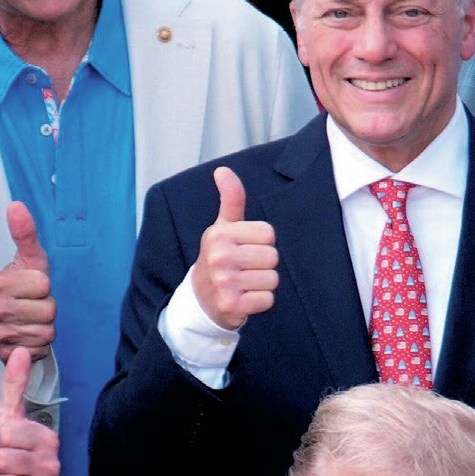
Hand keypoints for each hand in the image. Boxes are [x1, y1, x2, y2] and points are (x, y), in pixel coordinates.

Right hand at [0, 202, 54, 360]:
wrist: (13, 321)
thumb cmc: (27, 286)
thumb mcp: (31, 259)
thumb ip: (26, 233)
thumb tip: (16, 205)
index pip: (44, 285)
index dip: (46, 287)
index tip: (33, 287)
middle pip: (49, 311)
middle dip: (48, 309)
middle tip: (34, 306)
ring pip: (46, 333)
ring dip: (46, 328)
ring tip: (32, 321)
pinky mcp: (4, 355)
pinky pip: (39, 351)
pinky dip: (40, 346)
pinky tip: (29, 337)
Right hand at [193, 166, 277, 330]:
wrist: (201, 300)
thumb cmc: (219, 258)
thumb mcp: (222, 228)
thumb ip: (230, 199)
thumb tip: (222, 170)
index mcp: (219, 234)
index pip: (268, 233)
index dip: (262, 243)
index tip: (245, 249)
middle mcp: (219, 256)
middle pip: (272, 256)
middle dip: (264, 264)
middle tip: (245, 269)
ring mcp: (224, 282)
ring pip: (272, 279)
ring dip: (263, 284)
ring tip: (245, 283)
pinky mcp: (232, 305)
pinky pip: (268, 299)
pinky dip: (261, 301)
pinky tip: (245, 298)